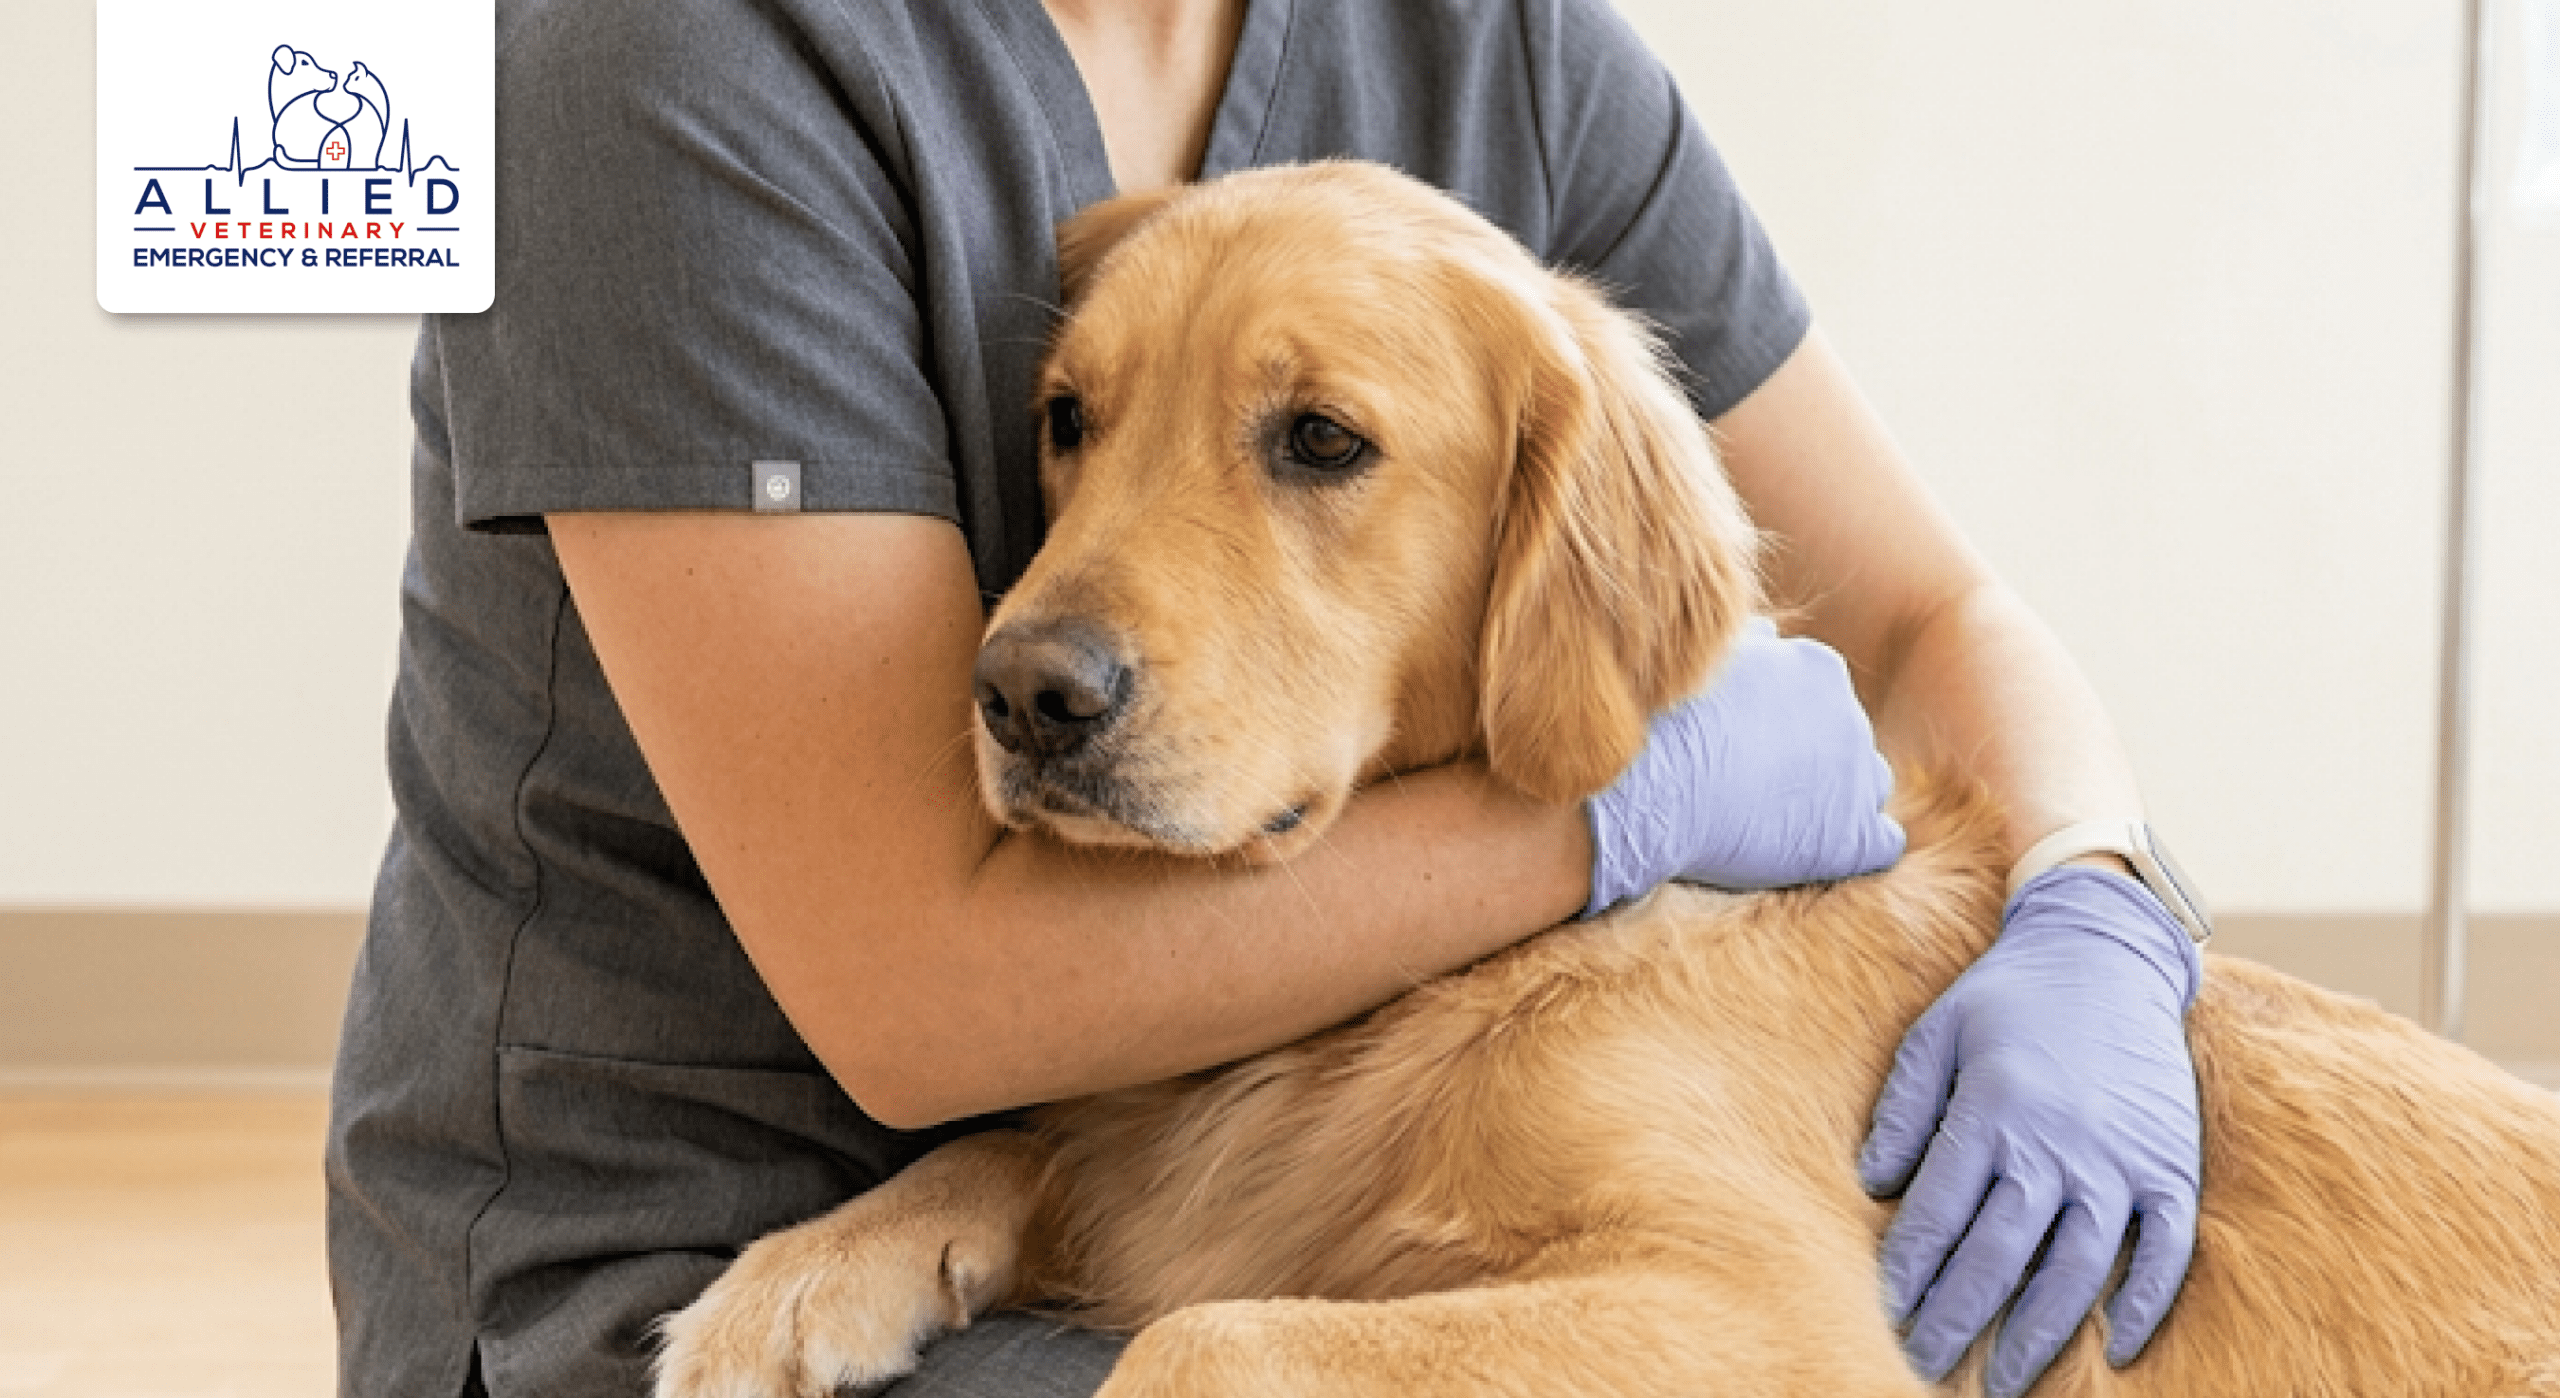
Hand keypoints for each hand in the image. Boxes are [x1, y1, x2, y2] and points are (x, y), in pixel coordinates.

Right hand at [1582, 619, 1903, 916]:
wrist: (1653, 786)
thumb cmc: (1662, 721)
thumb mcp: (1707, 664)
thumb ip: (1750, 645)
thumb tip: (1770, 631)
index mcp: (1819, 668)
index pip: (1822, 697)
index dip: (1787, 726)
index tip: (1749, 746)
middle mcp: (1851, 716)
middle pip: (1845, 740)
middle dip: (1812, 761)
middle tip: (1755, 786)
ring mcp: (1858, 777)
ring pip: (1869, 786)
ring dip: (1837, 801)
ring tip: (1782, 820)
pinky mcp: (1854, 838)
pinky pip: (1882, 843)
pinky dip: (1854, 848)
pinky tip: (1812, 853)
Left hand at [1858, 867, 2203, 1396]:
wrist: (2109, 949)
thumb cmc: (2009, 995)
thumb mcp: (1937, 1032)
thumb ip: (1904, 1108)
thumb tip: (1872, 1183)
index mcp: (1993, 1109)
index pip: (1940, 1215)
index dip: (1910, 1273)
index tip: (1882, 1316)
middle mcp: (2058, 1142)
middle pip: (2000, 1257)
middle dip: (1957, 1320)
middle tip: (1925, 1366)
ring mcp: (2121, 1160)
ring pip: (2077, 1270)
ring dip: (2039, 1333)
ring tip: (2004, 1379)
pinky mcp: (2171, 1166)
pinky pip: (2165, 1252)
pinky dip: (2142, 1304)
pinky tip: (2112, 1346)